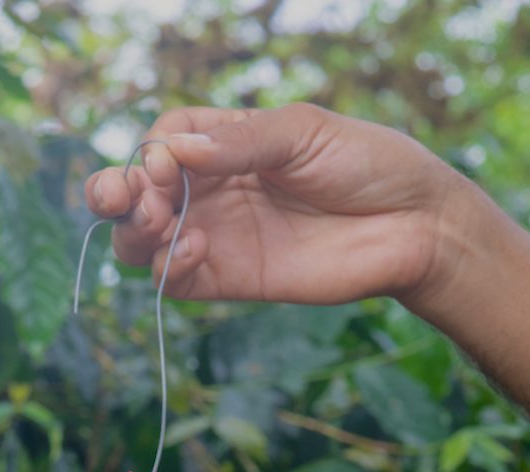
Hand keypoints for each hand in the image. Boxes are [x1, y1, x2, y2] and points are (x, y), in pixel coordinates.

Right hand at [83, 104, 468, 308]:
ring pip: (146, 241)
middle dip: (116, 195)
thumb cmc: (366, 164)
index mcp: (226, 141)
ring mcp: (219, 235)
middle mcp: (214, 188)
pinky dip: (170, 268)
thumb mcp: (302, 133)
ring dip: (134, 235)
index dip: (152, 153)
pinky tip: (193, 250)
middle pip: (138, 193)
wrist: (413, 225)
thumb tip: (172, 152)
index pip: (161, 142)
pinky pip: (179, 280)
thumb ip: (240, 142)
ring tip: (156, 225)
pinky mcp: (233, 280)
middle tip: (127, 201)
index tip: (167, 163)